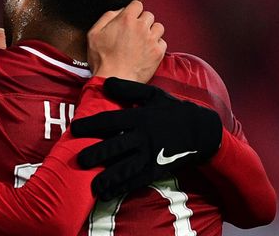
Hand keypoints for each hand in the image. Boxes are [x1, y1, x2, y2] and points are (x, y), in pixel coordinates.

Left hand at [71, 78, 222, 199]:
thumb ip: (128, 89)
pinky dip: (123, 188)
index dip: (91, 125)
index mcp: (140, 117)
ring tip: (92, 186)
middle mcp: (144, 137)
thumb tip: (104, 83)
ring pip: (126, 167)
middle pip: (115, 146)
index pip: (110, 121)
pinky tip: (109, 194)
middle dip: (96, 154)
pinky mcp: (158, 169)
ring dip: (108, 177)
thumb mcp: (153, 94)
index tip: (74, 129)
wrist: (203, 131)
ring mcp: (151, 155)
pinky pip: (138, 180)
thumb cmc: (173, 111)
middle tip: (79, 159)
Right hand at [87, 0, 165, 82]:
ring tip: (143, 40)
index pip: (137, 4)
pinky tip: (147, 50)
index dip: (132, 11)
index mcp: (126, 19)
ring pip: (158, 27)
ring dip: (151, 31)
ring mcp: (151, 39)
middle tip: (134, 32)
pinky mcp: (158, 52)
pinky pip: (162, 42)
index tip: (129, 18)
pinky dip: (156, 45)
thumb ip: (106, 17)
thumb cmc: (102, 59)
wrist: (114, 80)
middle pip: (149, 15)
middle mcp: (141, 26)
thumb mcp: (93, 34)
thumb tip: (118, 11)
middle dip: (142, 21)